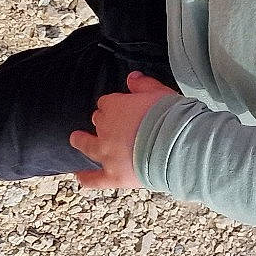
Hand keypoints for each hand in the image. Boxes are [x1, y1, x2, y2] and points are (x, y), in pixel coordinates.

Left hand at [70, 71, 176, 189]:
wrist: (178, 145)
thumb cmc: (172, 116)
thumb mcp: (159, 92)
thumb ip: (143, 84)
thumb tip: (132, 76)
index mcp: (115, 107)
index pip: (106, 103)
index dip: (114, 105)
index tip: (121, 107)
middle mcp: (105, 130)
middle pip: (98, 122)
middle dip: (103, 121)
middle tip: (114, 124)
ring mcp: (107, 154)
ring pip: (87, 146)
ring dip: (81, 141)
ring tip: (76, 139)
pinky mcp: (113, 175)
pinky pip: (94, 178)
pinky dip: (86, 177)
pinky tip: (80, 175)